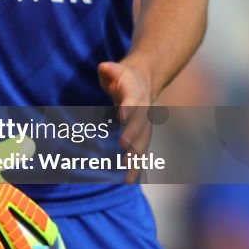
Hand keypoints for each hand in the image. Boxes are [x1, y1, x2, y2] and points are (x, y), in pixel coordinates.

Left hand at [98, 60, 152, 183]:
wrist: (143, 82)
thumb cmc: (122, 78)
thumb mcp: (115, 69)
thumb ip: (109, 70)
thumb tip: (104, 68)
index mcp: (135, 93)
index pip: (133, 101)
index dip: (129, 108)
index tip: (122, 116)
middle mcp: (143, 111)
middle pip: (140, 125)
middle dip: (133, 135)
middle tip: (123, 146)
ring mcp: (144, 125)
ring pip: (143, 142)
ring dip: (136, 158)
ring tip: (128, 175)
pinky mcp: (141, 136)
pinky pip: (140, 152)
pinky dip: (136, 166)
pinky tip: (128, 180)